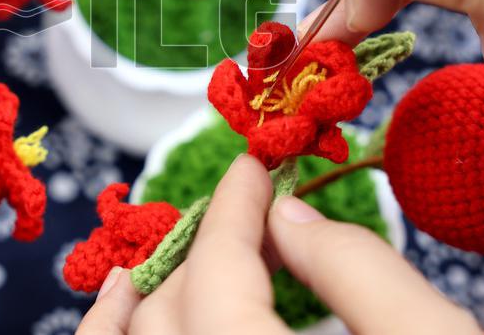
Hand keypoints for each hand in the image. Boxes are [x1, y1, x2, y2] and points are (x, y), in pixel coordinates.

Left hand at [77, 154, 479, 333]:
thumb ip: (358, 271)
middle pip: (176, 315)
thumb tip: (286, 215)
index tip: (253, 169)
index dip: (233, 211)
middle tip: (255, 215)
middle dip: (211, 249)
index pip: (216, 281)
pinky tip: (125, 300)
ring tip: (178, 245)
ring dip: (149, 292)